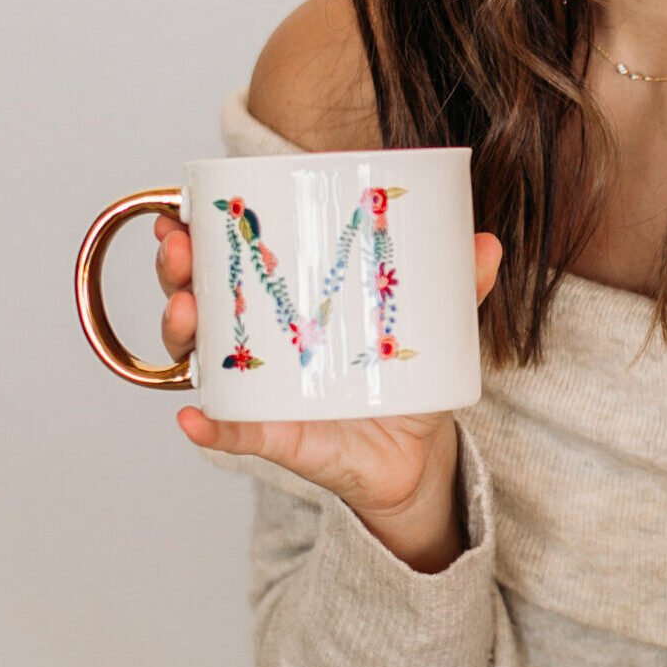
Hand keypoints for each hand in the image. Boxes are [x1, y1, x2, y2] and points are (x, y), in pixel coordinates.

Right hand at [154, 215, 501, 518]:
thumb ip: (459, 290)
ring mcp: (260, 391)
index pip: (230, 262)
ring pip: (201, 359)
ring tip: (184, 314)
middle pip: (199, 300)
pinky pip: (232, 433)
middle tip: (182, 252)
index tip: (185, 209)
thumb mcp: (432, 332)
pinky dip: (209, 428)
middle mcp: (260, 344)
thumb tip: (489, 244)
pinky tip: (192, 418)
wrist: (415, 457)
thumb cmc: (406, 384)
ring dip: (179, 332)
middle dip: (178, 270)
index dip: (197, 234)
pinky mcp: (273, 437)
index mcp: (288, 306)